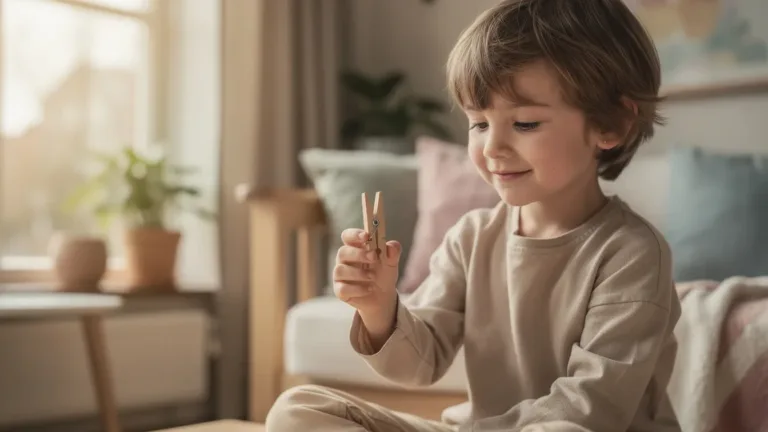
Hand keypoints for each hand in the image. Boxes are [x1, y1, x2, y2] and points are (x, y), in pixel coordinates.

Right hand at [334, 228, 401, 342]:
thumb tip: (392, 246)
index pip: (348, 236)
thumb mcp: (391, 262)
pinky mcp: (340, 290)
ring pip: (340, 270)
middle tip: (374, 257)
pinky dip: (357, 289)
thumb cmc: (383, 274)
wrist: (383, 297)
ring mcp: (340, 275)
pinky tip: (369, 289)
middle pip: (343, 252)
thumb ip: (393, 252)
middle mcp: (345, 260)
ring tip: (373, 277)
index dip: (354, 234)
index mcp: (355, 247)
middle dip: (358, 254)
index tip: (366, 236)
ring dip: (358, 273)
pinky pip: (342, 288)